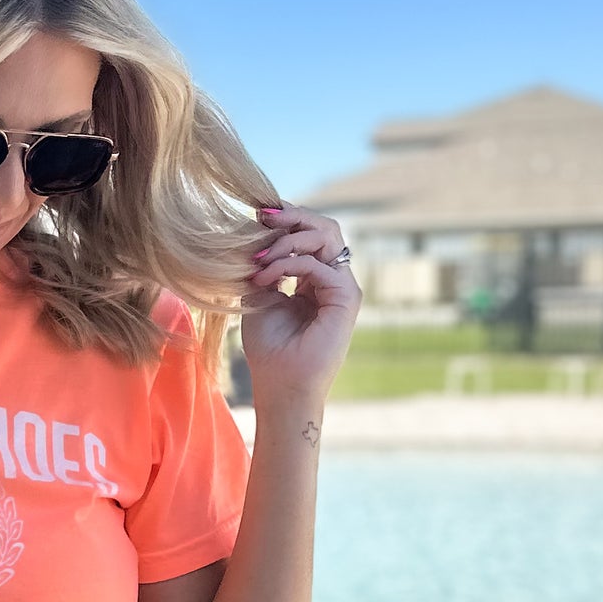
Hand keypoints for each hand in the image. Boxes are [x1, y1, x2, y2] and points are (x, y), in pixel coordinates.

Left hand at [241, 205, 360, 410]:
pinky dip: (287, 264)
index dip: (287, 219)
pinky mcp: (346, 298)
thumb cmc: (269, 349)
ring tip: (259, 257)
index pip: (309, 234)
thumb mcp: (259, 296)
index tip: (256, 215)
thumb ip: (264, 266)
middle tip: (261, 217)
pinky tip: (265, 277)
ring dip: (287, 239)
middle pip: (324, 227)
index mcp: (315, 279)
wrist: (281, 386)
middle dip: (292, 217)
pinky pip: (318, 265)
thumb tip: (256, 234)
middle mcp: (333, 280)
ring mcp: (342, 288)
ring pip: (327, 236)